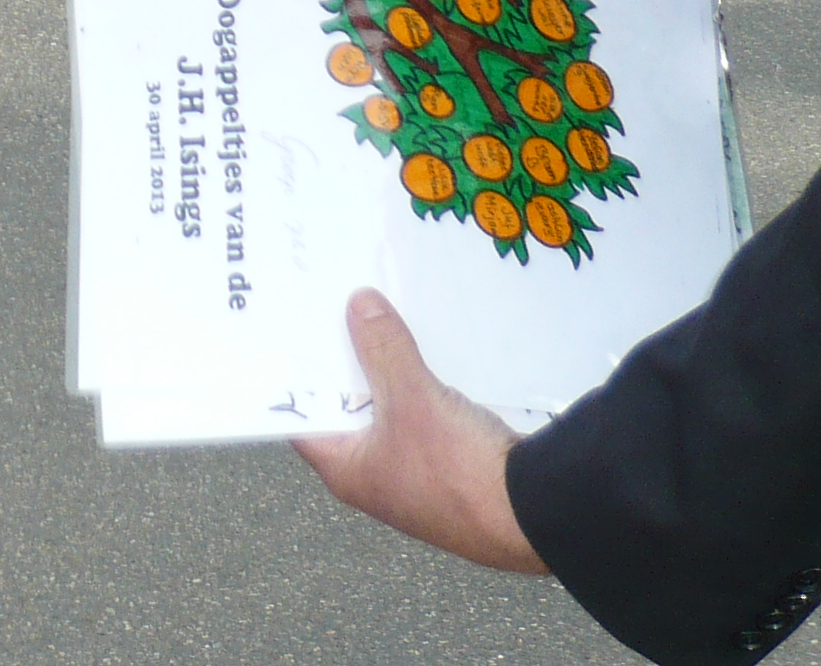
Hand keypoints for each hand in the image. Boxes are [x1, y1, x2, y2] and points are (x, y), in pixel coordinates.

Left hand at [294, 291, 547, 573]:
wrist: (532, 517)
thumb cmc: (458, 471)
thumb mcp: (411, 398)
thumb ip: (382, 348)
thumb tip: (358, 303)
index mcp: (346, 470)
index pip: (302, 419)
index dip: (294, 376)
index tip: (288, 332)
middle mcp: (373, 476)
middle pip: (346, 408)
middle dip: (344, 363)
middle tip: (333, 310)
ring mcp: (412, 474)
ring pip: (387, 411)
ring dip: (385, 372)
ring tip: (376, 318)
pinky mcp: (448, 467)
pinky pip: (421, 417)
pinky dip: (418, 388)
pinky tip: (423, 354)